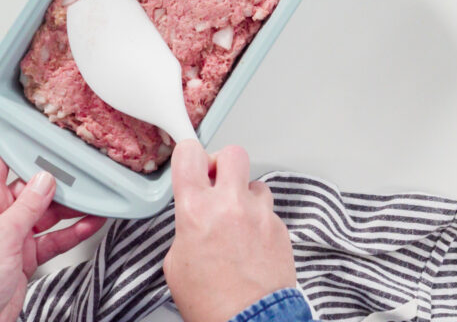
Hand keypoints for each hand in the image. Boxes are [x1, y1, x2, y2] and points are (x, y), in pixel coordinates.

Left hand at [0, 143, 106, 321]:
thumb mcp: (0, 236)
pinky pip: (56, 235)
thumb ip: (27, 206)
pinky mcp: (27, 252)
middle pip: (32, 183)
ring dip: (72, 204)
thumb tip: (46, 178)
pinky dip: (74, 230)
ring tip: (96, 196)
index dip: (13, 136)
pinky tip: (91, 222)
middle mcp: (0, 212)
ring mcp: (15, 232)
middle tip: (83, 166)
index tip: (36, 121)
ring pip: (49, 209)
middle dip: (58, 176)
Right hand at [163, 142, 295, 321]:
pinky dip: (260, 221)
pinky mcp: (280, 228)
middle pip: (232, 153)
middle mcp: (230, 204)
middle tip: (217, 182)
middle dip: (223, 164)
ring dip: (245, 196)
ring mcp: (260, 214)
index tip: (191, 162)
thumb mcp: (176, 263)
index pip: (190, 154)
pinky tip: (252, 243)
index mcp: (196, 210)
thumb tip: (194, 220)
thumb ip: (186, 229)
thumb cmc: (212, 303)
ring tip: (238, 221)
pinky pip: (269, 211)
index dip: (189, 154)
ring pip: (255, 183)